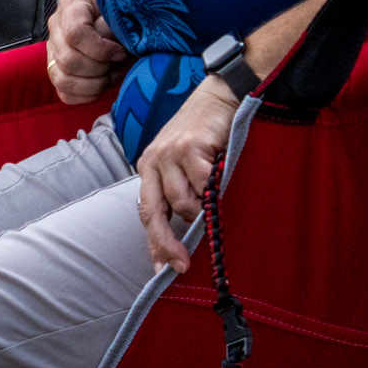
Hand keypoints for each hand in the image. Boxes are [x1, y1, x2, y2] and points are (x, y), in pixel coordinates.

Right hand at [45, 0, 128, 104]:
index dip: (101, 49)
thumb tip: (112, 43)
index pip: (75, 33)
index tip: (121, 52)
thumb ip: (117, 24)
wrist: (122, 21)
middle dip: (100, 68)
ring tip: (112, 75)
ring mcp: (53, 50)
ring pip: (63, 79)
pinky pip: (65, 93)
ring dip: (94, 84)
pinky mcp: (57, 71)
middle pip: (68, 59)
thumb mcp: (123, 13)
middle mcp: (56, 26)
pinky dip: (87, 95)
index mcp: (71, 4)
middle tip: (119, 63)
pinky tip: (103, 84)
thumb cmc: (125, 15)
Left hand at [135, 78, 238, 273]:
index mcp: (148, 168)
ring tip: (214, 202)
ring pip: (182, 202)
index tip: (162, 271)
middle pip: (154, 212)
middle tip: (182, 264)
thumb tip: (185, 236)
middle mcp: (153, 161)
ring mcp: (169, 153)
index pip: (146, 212)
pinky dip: (213, 193)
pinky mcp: (190, 147)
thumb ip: (180, 192)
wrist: (218, 96)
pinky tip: (221, 187)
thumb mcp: (182, 163)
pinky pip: (202, 185)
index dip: (154, 243)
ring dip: (200, 211)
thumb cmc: (203, 134)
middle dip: (167, 242)